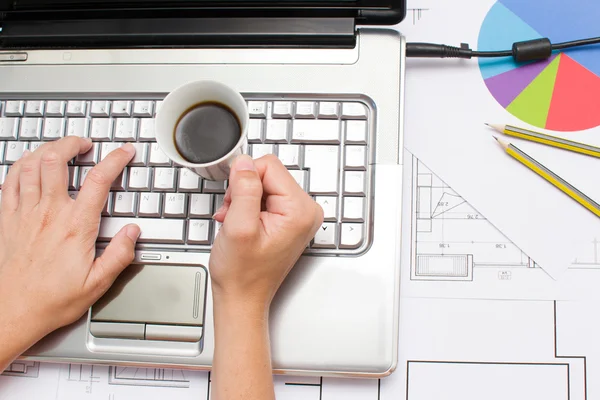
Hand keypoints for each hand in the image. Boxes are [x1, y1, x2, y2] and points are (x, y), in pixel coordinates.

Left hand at [0, 137, 139, 369]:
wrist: (10, 313)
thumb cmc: (51, 300)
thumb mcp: (97, 284)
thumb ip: (119, 255)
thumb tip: (133, 232)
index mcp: (75, 227)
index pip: (99, 181)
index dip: (115, 160)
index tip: (125, 152)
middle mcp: (48, 214)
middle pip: (57, 160)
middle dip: (73, 143)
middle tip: (85, 144)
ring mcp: (24, 214)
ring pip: (31, 164)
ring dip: (47, 149)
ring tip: (60, 148)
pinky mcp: (7, 220)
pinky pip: (10, 181)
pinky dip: (20, 165)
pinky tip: (28, 164)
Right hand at [211, 154, 322, 309]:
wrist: (243, 297)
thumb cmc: (243, 274)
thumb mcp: (238, 227)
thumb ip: (244, 189)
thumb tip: (245, 162)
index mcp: (300, 210)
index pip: (269, 166)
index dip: (245, 181)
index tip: (237, 204)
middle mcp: (306, 210)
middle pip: (267, 174)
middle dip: (244, 192)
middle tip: (236, 217)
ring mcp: (298, 215)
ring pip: (263, 184)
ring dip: (244, 200)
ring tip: (238, 224)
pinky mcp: (289, 219)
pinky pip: (265, 196)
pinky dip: (248, 207)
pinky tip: (242, 225)